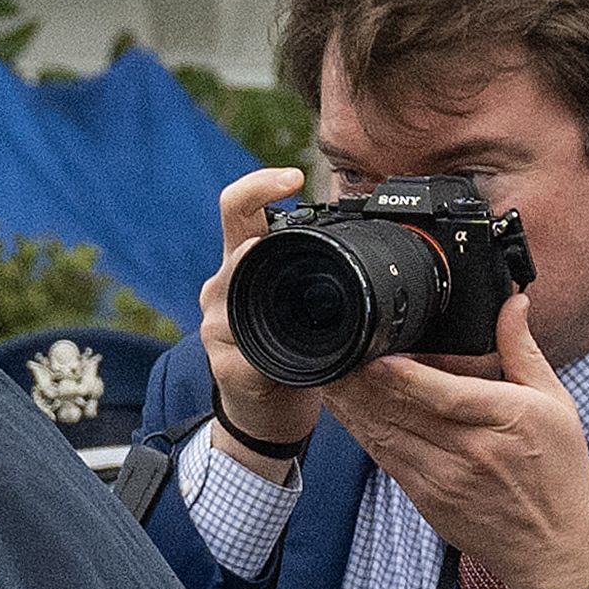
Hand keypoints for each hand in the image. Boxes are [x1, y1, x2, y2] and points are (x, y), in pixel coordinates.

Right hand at [195, 166, 320, 474]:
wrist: (264, 412)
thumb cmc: (288, 352)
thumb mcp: (300, 302)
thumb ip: (314, 267)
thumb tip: (370, 230)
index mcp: (243, 262)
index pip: (237, 207)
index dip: (259, 185)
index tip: (293, 177)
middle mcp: (222, 287)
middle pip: (236, 243)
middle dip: (264, 243)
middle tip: (298, 253)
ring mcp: (218, 325)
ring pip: (239, 293)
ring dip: (270, 301)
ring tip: (298, 320)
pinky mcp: (226, 364)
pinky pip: (248, 352)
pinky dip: (270, 358)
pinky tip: (282, 368)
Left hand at [322, 289, 588, 588]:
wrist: (552, 546)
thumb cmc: (559, 472)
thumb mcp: (556, 404)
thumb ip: (524, 351)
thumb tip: (513, 303)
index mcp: (508, 419)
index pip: (446, 395)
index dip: (404, 376)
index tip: (373, 355)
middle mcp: (473, 450)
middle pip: (404, 410)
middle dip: (363, 382)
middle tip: (334, 352)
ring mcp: (445, 477)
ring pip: (386, 434)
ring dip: (352, 405)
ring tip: (327, 375)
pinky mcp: (426, 497)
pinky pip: (384, 458)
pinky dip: (361, 432)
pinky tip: (344, 411)